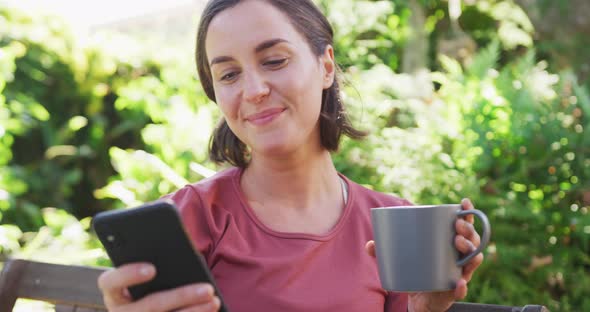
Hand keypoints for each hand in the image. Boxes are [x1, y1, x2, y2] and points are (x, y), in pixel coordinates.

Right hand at [97, 262, 220, 311]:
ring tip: (214, 301)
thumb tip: (186, 259)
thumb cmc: (151, 283)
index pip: (110, 281)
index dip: (128, 274)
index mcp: (113, 292)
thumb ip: (160, 265)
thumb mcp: (150, 274)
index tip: (152, 268)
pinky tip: (210, 311)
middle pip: (149, 306)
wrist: (145, 308)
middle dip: (182, 297)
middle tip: (208, 289)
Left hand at [366, 198, 484, 311]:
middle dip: (468, 230)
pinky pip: (461, 289)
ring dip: (470, 251)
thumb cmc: (415, 273)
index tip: (463, 202)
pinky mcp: (453, 291)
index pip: (465, 225)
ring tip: (458, 243)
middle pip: (472, 240)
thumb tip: (369, 244)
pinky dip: (461, 287)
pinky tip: (459, 282)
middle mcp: (459, 258)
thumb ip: (385, 252)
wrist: (419, 301)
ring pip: (473, 261)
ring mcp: (459, 274)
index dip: (468, 213)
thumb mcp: (401, 259)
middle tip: (457, 226)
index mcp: (450, 244)